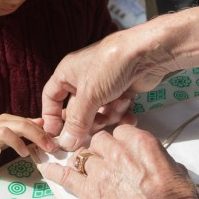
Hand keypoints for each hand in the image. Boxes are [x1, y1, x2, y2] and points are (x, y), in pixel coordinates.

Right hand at [0, 115, 55, 168]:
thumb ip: (25, 126)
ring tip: (25, 153)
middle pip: (19, 125)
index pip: (27, 122)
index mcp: (7, 120)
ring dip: (17, 142)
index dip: (41, 132)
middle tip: (47, 148)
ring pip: (3, 132)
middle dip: (36, 136)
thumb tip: (42, 122)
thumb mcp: (11, 131)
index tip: (53, 143)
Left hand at [37, 126, 198, 198]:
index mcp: (142, 143)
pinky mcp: (90, 194)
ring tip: (86, 174)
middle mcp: (119, 153)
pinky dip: (54, 172)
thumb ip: (158, 160)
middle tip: (105, 165)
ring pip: (81, 156)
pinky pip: (66, 176)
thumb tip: (153, 163)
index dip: (118, 143)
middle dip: (100, 151)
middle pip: (98, 141)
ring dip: (83, 164)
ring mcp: (102, 172)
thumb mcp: (176, 172)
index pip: (120, 132)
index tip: (119, 152)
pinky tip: (46, 168)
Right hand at [42, 30, 173, 149]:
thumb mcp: (89, 95)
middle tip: (97, 124)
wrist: (147, 53)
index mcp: (67, 73)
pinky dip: (122, 113)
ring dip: (109, 114)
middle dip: (88, 120)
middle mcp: (83, 79)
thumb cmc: (111, 65)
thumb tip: (65, 144)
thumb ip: (77, 122)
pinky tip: (129, 112)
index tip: (56, 135)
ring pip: (98, 112)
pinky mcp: (122, 89)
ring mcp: (103, 84)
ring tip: (118, 106)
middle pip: (77, 110)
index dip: (51, 116)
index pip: (51, 97)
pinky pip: (116, 109)